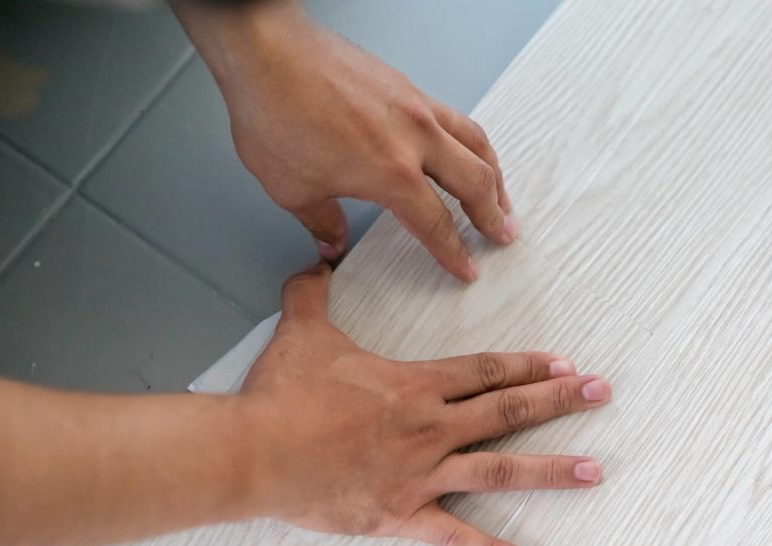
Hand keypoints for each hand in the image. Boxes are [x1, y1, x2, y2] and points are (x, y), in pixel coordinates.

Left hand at [174, 0, 516, 280]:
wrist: (268, 51)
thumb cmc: (276, 114)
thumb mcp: (292, 188)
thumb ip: (320, 221)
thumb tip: (331, 242)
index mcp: (391, 174)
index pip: (436, 223)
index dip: (455, 251)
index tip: (467, 268)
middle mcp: (414, 138)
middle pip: (474, 181)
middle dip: (493, 213)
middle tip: (503, 233)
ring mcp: (415, 106)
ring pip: (475, 142)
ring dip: (493, 173)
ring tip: (500, 194)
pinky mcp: (406, 85)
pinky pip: (454, 117)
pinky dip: (470, 140)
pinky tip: (463, 147)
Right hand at [238, 264, 611, 545]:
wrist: (255, 452)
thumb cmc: (281, 396)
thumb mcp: (300, 332)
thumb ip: (313, 293)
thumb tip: (315, 259)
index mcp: (414, 385)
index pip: (484, 370)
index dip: (527, 364)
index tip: (564, 364)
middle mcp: (429, 427)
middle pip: (507, 408)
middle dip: (560, 400)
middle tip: (602, 393)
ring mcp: (421, 473)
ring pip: (499, 468)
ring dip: (550, 470)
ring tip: (594, 471)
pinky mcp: (402, 513)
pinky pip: (456, 536)